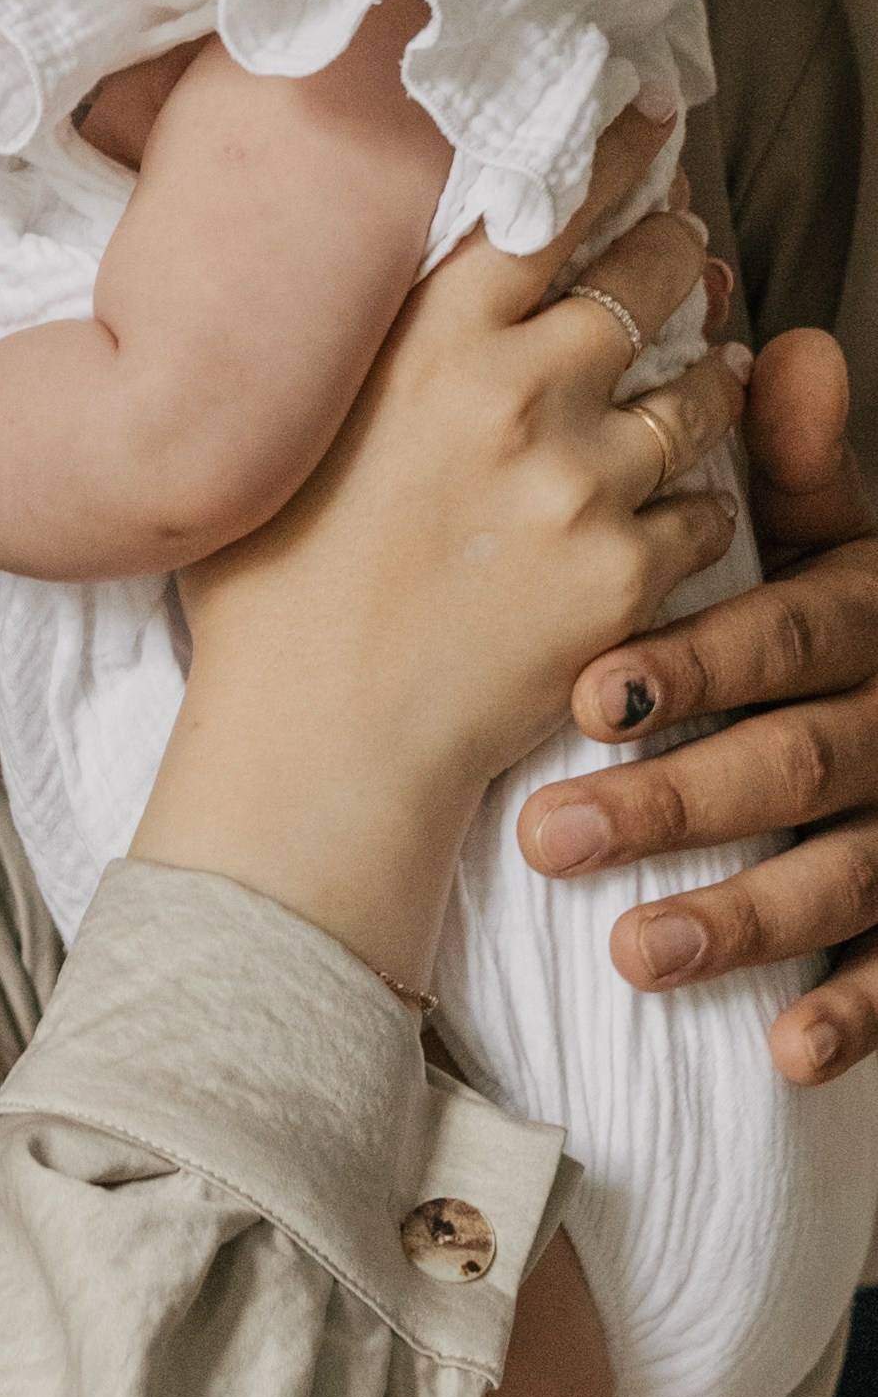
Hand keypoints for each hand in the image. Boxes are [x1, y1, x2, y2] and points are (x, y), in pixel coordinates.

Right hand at [148, 106, 744, 993]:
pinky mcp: (630, 576)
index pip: (549, 206)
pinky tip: (681, 498)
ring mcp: (584, 484)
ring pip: (701, 388)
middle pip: (648, 274)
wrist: (316, 746)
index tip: (650, 118)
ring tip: (712, 360)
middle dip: (680, 247)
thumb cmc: (269, 595)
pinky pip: (711, 508)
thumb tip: (384, 275)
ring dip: (712, 368)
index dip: (613, 153)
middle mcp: (518, 393)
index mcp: (427, 343)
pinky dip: (703, 498)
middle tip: (689, 239)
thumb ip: (354, 346)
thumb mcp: (282, 430)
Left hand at [520, 326, 877, 1083]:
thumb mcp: (848, 534)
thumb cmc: (861, 616)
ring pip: (850, 871)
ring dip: (744, 918)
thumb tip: (785, 343)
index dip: (697, 664)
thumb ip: (803, 464)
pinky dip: (858, 1011)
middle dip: (678, 801)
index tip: (589, 693)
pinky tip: (787, 1053)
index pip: (786, 635)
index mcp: (871, 615)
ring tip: (630, 954)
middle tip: (550, 834)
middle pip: (799, 759)